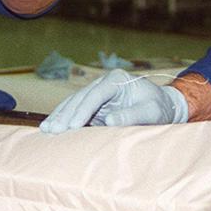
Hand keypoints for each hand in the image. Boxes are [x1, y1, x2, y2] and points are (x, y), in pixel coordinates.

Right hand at [40, 69, 187, 133]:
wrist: (163, 106)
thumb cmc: (159, 108)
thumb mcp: (152, 112)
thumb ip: (133, 115)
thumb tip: (109, 120)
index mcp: (117, 79)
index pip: (96, 93)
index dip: (83, 109)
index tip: (73, 125)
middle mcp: (104, 83)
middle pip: (80, 97)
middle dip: (66, 114)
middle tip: (53, 130)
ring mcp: (97, 92)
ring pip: (74, 102)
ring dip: (60, 116)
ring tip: (46, 130)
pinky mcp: (95, 104)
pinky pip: (75, 110)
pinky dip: (64, 118)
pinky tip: (51, 127)